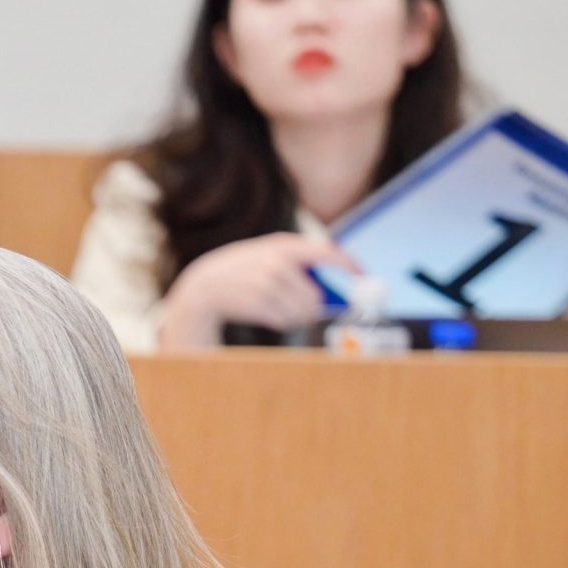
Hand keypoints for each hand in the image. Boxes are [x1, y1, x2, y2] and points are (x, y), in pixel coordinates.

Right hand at [157, 233, 361, 350]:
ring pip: (301, 310)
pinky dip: (281, 322)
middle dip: (315, 307)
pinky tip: (266, 314)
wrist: (204, 285)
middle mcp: (278, 261)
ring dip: (296, 316)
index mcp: (284, 244)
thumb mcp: (270, 255)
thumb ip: (301, 264)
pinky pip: (284, 320)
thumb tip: (339, 286)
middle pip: (315, 294)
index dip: (349, 266)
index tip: (362, 278)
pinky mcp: (256, 303)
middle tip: (310, 311)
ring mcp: (266, 283)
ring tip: (279, 309)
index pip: (328, 254)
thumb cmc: (245, 272)